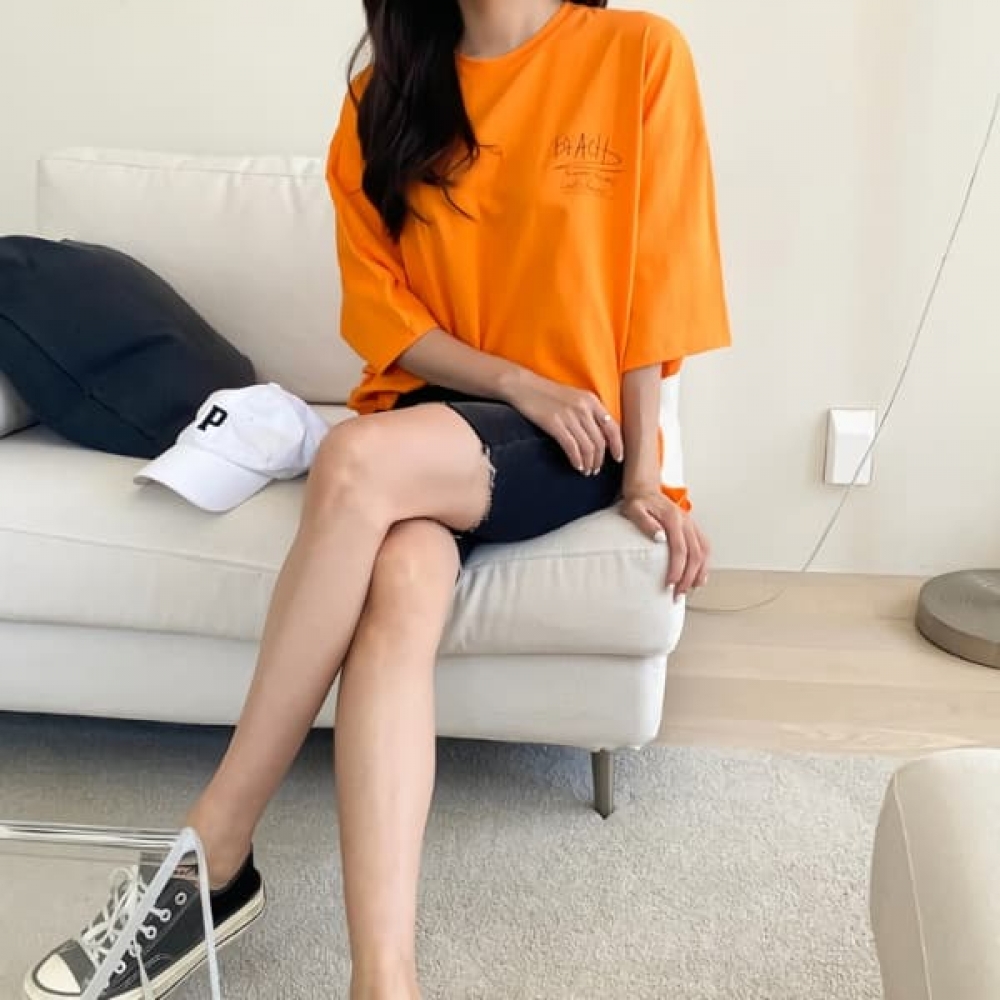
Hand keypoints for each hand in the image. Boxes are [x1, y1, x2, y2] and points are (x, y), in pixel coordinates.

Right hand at [506, 374, 623, 474]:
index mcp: (591, 400)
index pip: (612, 427)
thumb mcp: (574, 397)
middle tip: (595, 470)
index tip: (618, 458)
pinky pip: (571, 447)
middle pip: (600, 441)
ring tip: (586, 471)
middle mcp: (583, 408)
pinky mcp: (554, 423)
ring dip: (589, 463)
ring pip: (587, 447)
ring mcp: (569, 416)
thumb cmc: (547, 393)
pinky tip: (576, 466)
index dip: (618, 446)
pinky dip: (577, 460)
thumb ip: (588, 412)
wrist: (522, 385)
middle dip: (600, 460)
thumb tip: (599, 436)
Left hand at [620, 489, 710, 598]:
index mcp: (674, 519)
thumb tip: (659, 538)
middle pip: (695, 554)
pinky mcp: (692, 528)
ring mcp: (691, 525)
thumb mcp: (634, 509)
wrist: (645, 488)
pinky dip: (704, 563)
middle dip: (689, 577)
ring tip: (691, 588)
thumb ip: (646, 523)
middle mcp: (686, 522)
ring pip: (704, 552)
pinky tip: (699, 576)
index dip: (678, 569)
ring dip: (700, 572)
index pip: (680, 549)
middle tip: (678, 593)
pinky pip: (704, 547)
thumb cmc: (638, 501)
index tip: (671, 583)